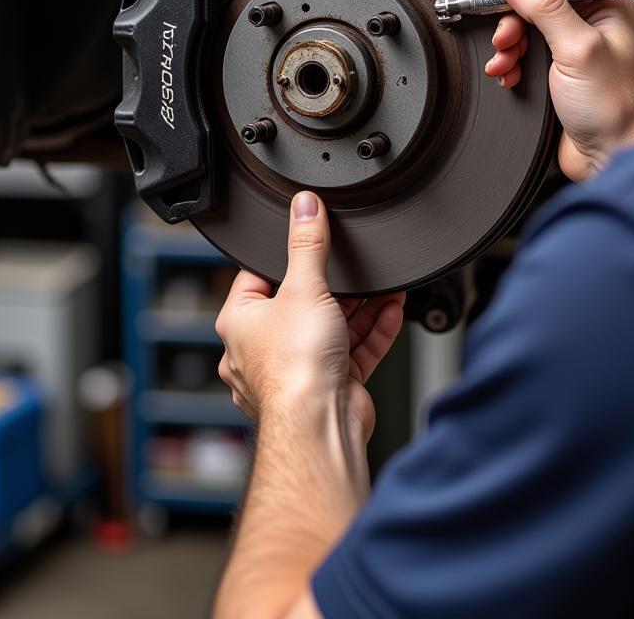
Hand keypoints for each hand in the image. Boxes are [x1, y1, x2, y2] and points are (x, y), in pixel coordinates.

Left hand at [215, 191, 404, 444]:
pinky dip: (373, 330)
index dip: (285, 256)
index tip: (309, 237)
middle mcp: (265, 348)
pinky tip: (392, 309)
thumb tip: (303, 207)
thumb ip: (307, 244)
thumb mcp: (303, 287)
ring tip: (386, 282)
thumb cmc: (293, 369)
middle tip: (356, 263)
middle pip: (302, 301)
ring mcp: (299, 369)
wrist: (319, 426)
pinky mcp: (330, 384)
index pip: (258, 276)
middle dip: (336, 285)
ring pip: (332, 326)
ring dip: (361, 306)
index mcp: (241, 322)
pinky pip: (353, 350)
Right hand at [485, 0, 633, 180]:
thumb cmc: (617, 107)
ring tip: (506, 61)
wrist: (616, 156)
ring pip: (526, 27)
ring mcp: (573, 47)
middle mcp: (590, 21)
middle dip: (513, 15)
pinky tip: (509, 75)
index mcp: (605, 2)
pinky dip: (511, 63)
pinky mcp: (558, 73)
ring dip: (508, 43)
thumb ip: (546, 7)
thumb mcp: (579, 47)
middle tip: (506, 36)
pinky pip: (524, 56)